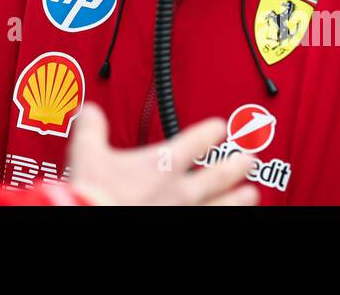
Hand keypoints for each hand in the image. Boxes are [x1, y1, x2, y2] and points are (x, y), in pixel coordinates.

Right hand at [67, 103, 258, 205]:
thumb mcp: (87, 153)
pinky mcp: (183, 229)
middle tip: (250, 159)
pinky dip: (224, 218)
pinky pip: (211, 222)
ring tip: (251, 193)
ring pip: (222, 204)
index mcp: (162, 164)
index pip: (197, 140)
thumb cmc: (96, 194)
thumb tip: (89, 110)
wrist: (92, 218)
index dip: (211, 131)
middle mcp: (180, 189)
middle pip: (219, 174)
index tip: (220, 127)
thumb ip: (92, 128)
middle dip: (236, 166)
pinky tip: (231, 217)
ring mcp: (184, 213)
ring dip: (238, 198)